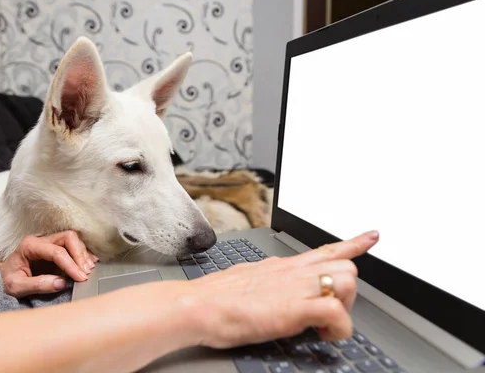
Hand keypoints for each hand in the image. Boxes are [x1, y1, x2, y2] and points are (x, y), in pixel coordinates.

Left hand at [0, 231, 97, 297]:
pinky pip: (73, 246)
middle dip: (79, 254)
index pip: (56, 251)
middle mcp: (40, 240)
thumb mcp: (16, 287)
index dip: (70, 264)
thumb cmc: (5, 281)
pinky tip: (89, 264)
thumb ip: (37, 284)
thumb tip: (61, 282)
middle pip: (68, 237)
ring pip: (72, 240)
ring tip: (88, 270)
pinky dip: (82, 254)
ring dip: (82, 254)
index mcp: (29, 245)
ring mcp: (48, 243)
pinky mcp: (55, 250)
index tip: (80, 277)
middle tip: (85, 272)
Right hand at [184, 231, 378, 348]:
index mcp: (283, 267)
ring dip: (343, 308)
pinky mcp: (294, 308)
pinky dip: (338, 328)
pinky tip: (322, 335)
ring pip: (347, 281)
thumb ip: (267, 281)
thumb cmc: (214, 297)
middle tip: (326, 313)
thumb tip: (269, 287)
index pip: (325, 249)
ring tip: (320, 326)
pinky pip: (336, 312)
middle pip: (346, 267)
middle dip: (345, 293)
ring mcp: (296, 287)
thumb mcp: (247, 279)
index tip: (371, 236)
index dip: (353, 243)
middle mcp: (295, 272)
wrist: (199, 305)